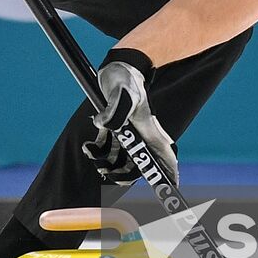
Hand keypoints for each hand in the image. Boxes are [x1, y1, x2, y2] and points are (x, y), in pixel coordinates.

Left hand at [81, 49, 178, 185]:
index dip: (169, 175)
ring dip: (106, 164)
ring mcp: (128, 133)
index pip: (166, 157)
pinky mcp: (115, 129)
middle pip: (140, 165)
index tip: (168, 191)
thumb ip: (114, 112)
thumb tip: (104, 126)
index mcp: (149, 131)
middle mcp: (141, 135)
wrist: (116, 66)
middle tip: (107, 173)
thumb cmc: (125, 78)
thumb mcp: (122, 92)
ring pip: (121, 160)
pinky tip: (89, 146)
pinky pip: (108, 149)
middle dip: (124, 174)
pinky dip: (97, 151)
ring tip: (92, 155)